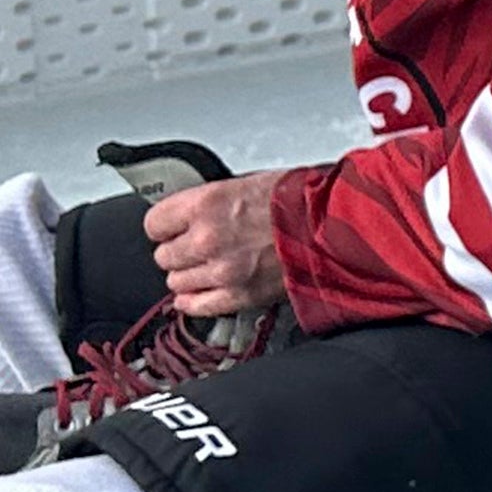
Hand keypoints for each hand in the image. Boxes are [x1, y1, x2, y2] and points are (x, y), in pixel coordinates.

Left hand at [145, 172, 289, 317]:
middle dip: (179, 252)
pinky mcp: (238, 296)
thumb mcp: (249, 184)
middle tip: (197, 248)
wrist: (337, 228)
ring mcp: (221, 271)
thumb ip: (214, 203)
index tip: (173, 229)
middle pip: (164, 255)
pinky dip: (196, 301)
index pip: (154, 223)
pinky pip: (196, 306)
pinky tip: (204, 291)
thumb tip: (194, 214)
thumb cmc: (303, 202)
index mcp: (207, 204)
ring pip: (177, 282)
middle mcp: (207, 239)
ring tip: (208, 268)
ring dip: (190, 276)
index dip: (166, 226)